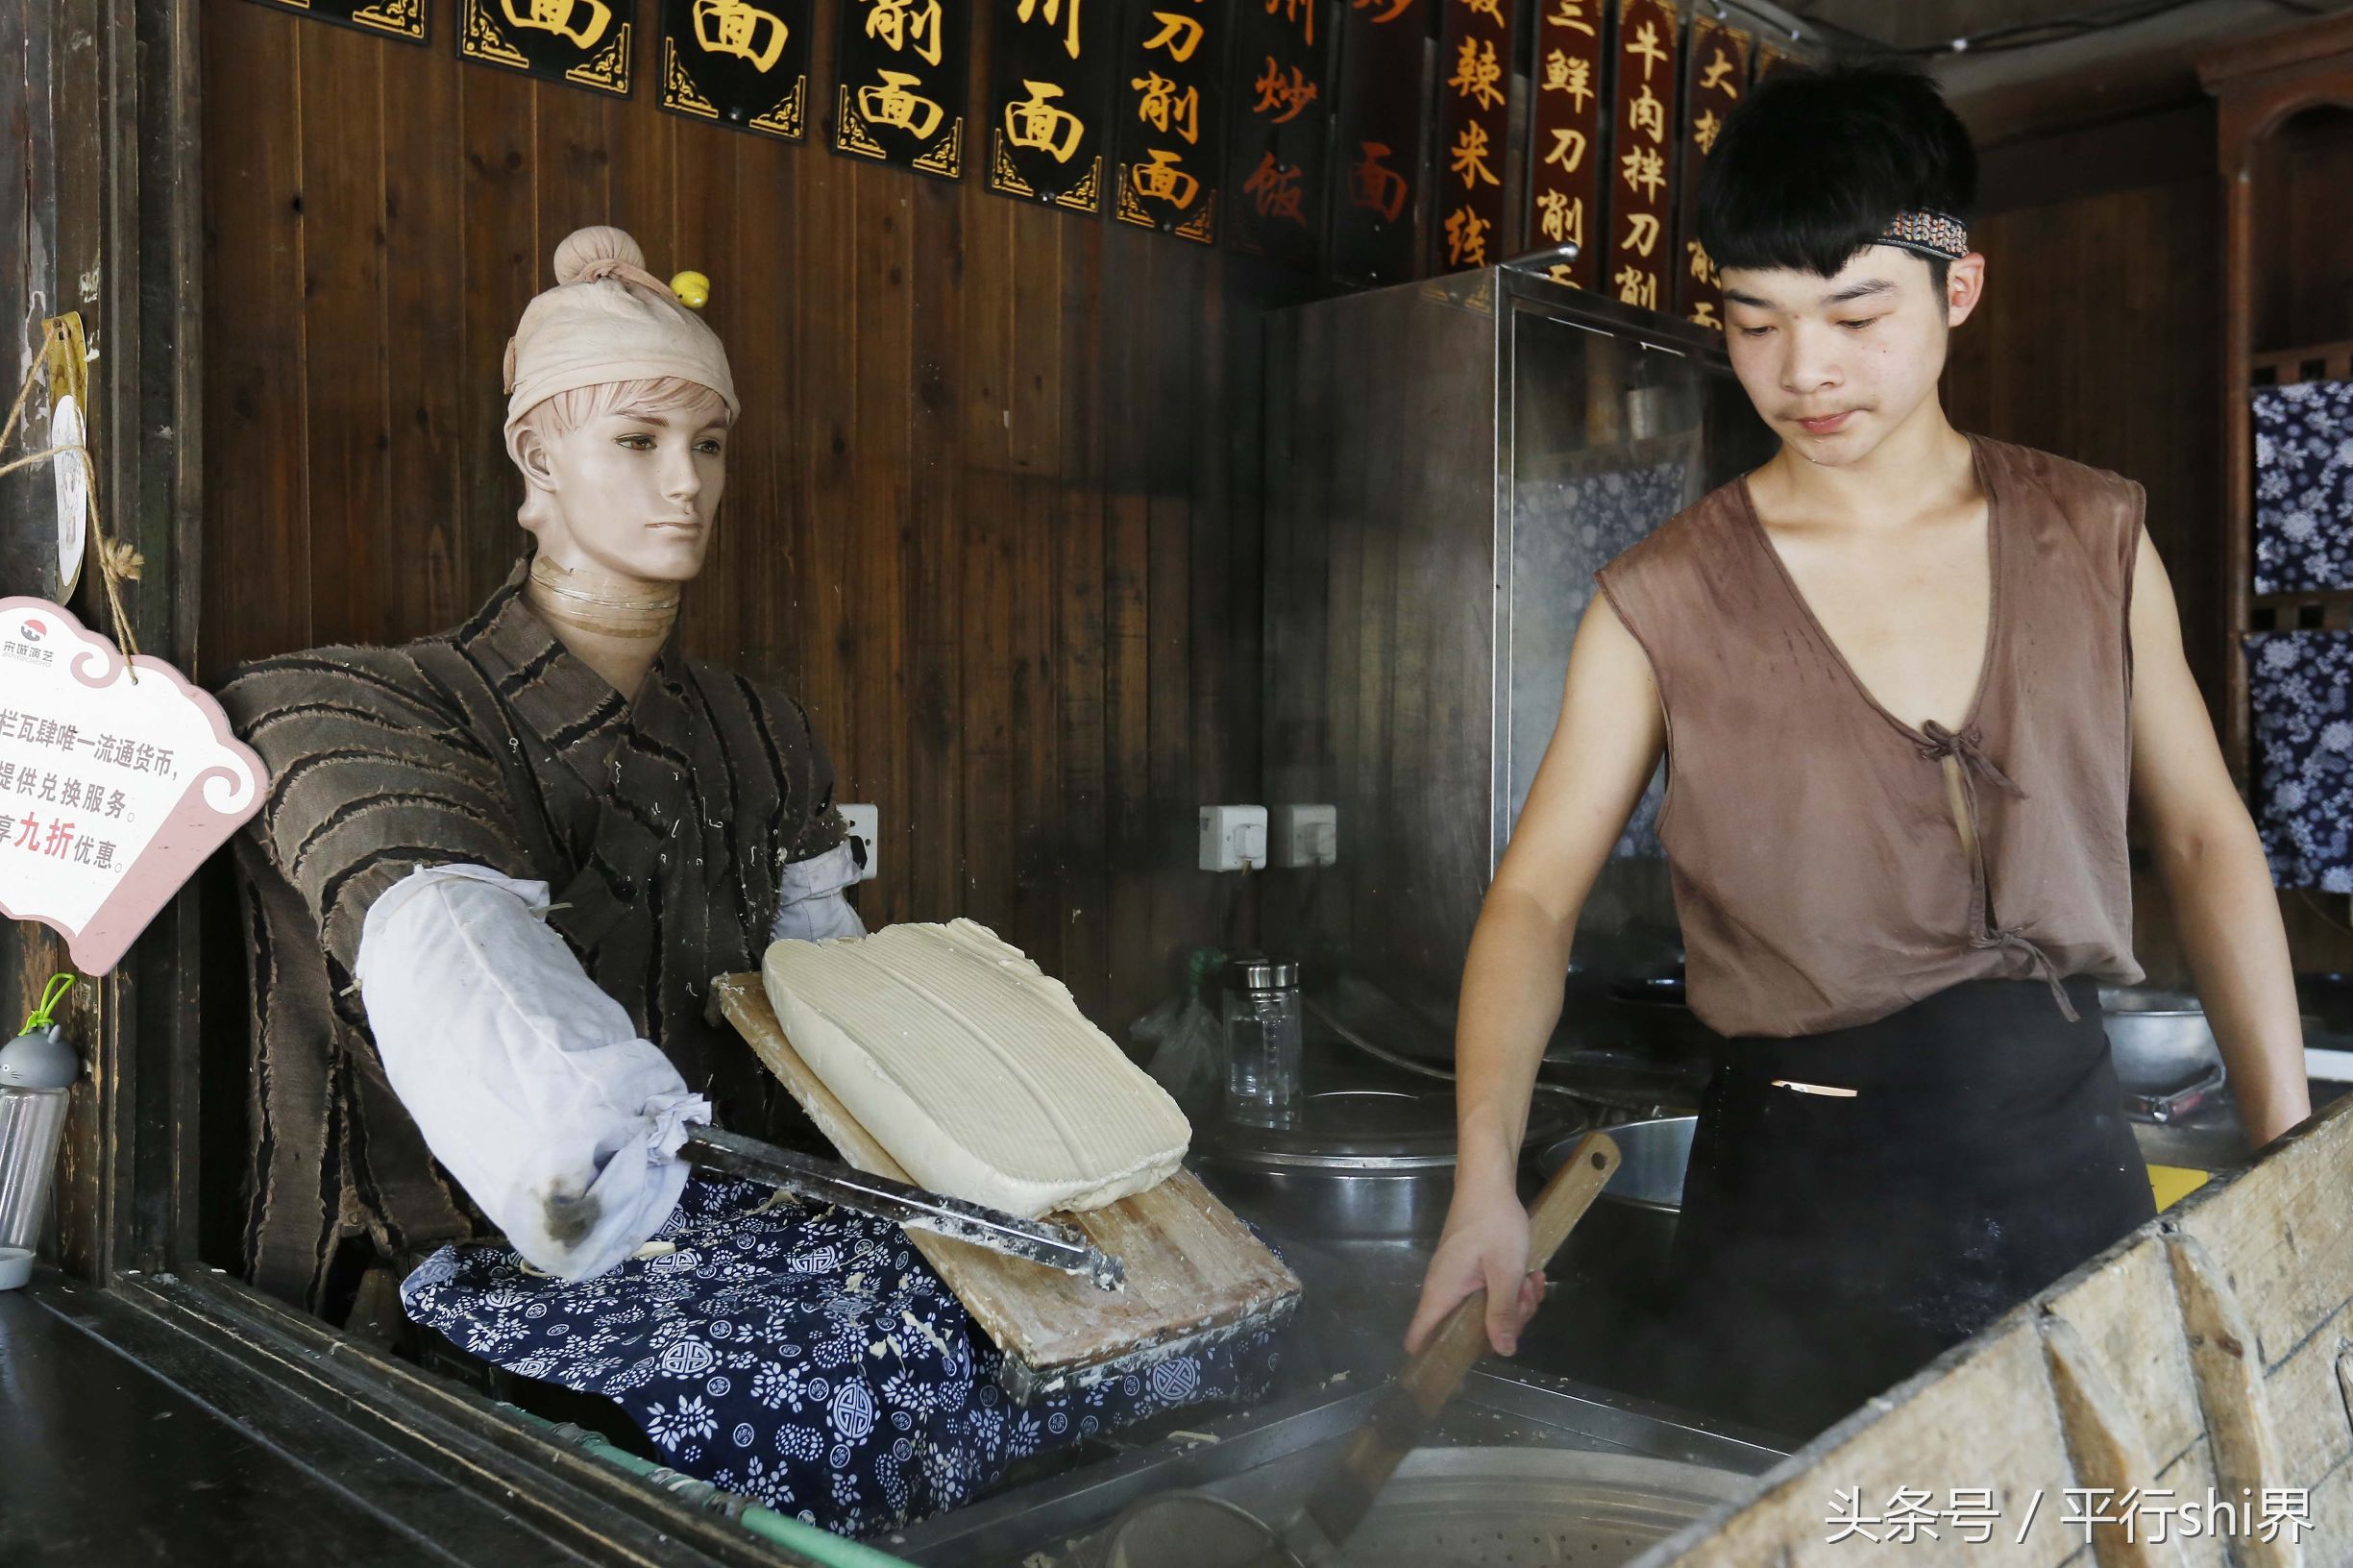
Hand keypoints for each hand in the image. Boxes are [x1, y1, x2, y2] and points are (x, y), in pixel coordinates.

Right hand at [1405, 1183, 1544, 1357]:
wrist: (1489, 1181)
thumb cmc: (1494, 1224)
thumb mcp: (1506, 1271)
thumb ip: (1502, 1313)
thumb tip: (1502, 1351)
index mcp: (1442, 1293)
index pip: (1419, 1338)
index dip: (1433, 1359)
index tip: (1460, 1371)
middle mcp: (1443, 1289)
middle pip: (1465, 1329)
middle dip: (1502, 1323)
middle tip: (1525, 1300)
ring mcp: (1457, 1278)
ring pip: (1483, 1310)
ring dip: (1513, 1303)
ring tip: (1533, 1280)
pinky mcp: (1470, 1269)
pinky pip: (1488, 1292)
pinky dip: (1510, 1288)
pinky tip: (1530, 1274)